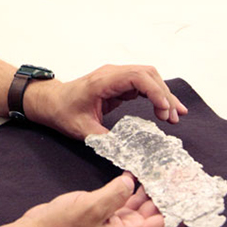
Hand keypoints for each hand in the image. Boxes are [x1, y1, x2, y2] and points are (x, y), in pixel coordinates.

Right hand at [13, 173, 176, 226]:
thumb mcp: (91, 208)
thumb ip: (115, 193)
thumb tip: (130, 180)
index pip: (166, 225)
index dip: (182, 209)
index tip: (194, 193)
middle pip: (157, 213)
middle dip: (170, 194)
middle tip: (181, 174)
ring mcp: (113, 223)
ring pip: (141, 205)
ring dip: (151, 188)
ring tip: (163, 169)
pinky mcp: (102, 214)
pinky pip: (123, 199)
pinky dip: (130, 186)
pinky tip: (134, 172)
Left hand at [27, 64, 187, 139]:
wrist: (51, 102)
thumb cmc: (63, 111)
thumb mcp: (83, 130)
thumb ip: (107, 141)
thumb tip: (129, 153)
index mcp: (103, 81)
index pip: (137, 77)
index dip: (155, 92)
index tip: (165, 110)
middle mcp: (112, 74)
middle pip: (148, 75)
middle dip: (164, 95)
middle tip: (173, 118)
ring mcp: (116, 77)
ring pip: (148, 78)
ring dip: (163, 94)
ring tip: (175, 116)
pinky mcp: (118, 83)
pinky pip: (142, 85)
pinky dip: (155, 95)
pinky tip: (165, 109)